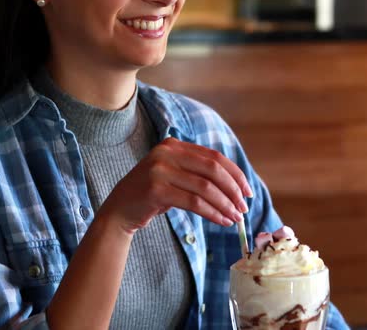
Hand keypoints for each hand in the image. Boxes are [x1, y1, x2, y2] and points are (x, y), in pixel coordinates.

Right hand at [98, 137, 253, 233]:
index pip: (214, 157)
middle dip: (233, 190)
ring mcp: (159, 169)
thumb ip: (197, 173)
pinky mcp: (156, 190)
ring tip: (235, 218)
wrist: (119, 210)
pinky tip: (222, 221)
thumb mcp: (174, 176)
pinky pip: (194, 203)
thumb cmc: (151, 195)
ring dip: (225, 205)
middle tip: (244, 208)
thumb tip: (237, 187)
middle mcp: (167, 152)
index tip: (248, 192)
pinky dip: (213, 213)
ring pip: (206, 187)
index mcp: (174, 145)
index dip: (235, 174)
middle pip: (213, 169)